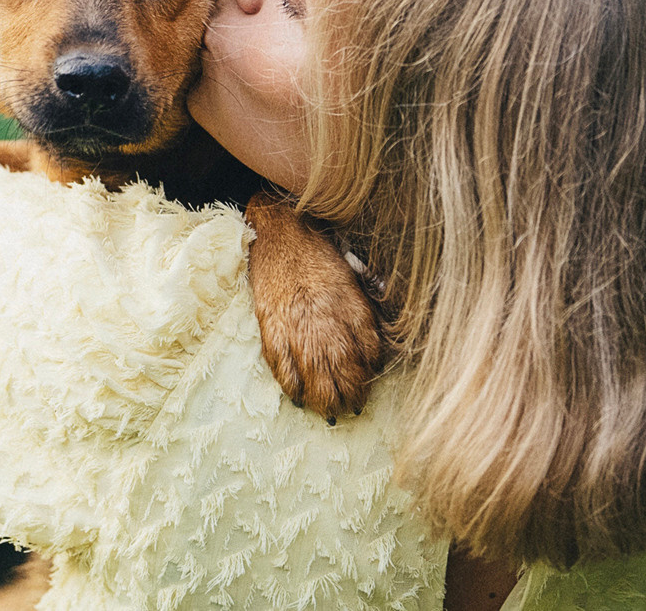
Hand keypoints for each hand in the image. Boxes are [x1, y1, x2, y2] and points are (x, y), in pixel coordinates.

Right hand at [245, 193, 383, 420]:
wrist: (280, 231)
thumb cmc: (318, 255)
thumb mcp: (350, 280)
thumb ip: (360, 315)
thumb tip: (373, 353)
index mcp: (350, 305)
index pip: (368, 351)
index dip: (369, 375)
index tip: (368, 388)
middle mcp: (326, 318)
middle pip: (342, 368)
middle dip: (349, 394)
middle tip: (352, 409)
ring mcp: (297, 324)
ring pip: (314, 373)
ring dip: (323, 398)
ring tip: (330, 413)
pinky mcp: (272, 326)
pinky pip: (283, 365)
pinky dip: (292, 386)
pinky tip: (299, 400)